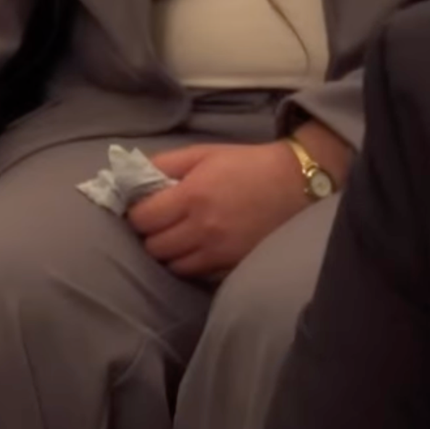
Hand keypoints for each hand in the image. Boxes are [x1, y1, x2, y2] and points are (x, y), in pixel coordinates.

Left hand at [127, 142, 313, 279]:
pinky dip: (191, 264)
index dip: (138, 213)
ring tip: (179, 237)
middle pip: (154, 247)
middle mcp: (202, 228)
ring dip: (170, 253)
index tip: (146, 207)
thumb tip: (133, 179)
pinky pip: (197, 274)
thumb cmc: (247, 164)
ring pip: (173, 266)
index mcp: (192, 195)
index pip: (142, 219)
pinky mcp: (233, 265)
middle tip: (161, 223)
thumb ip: (165, 163)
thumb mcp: (203, 153)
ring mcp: (219, 251)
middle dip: (151, 235)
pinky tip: (198, 249)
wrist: (296, 183)